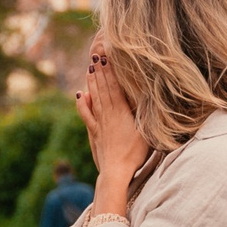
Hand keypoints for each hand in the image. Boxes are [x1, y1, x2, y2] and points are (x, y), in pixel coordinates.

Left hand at [74, 37, 149, 199]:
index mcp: (121, 112)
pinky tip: (80, 94)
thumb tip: (147, 93)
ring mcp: (99, 123)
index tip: (107, 55)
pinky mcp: (95, 133)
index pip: (115, 86)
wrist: (116, 173)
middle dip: (99, 70)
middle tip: (96, 54)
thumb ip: (145, 111)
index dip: (110, 70)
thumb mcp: (146, 131)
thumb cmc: (135, 154)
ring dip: (92, 81)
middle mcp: (108, 114)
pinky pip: (86, 114)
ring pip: (95, 97)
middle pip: (103, 87)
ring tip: (89, 67)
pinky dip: (83, 103)